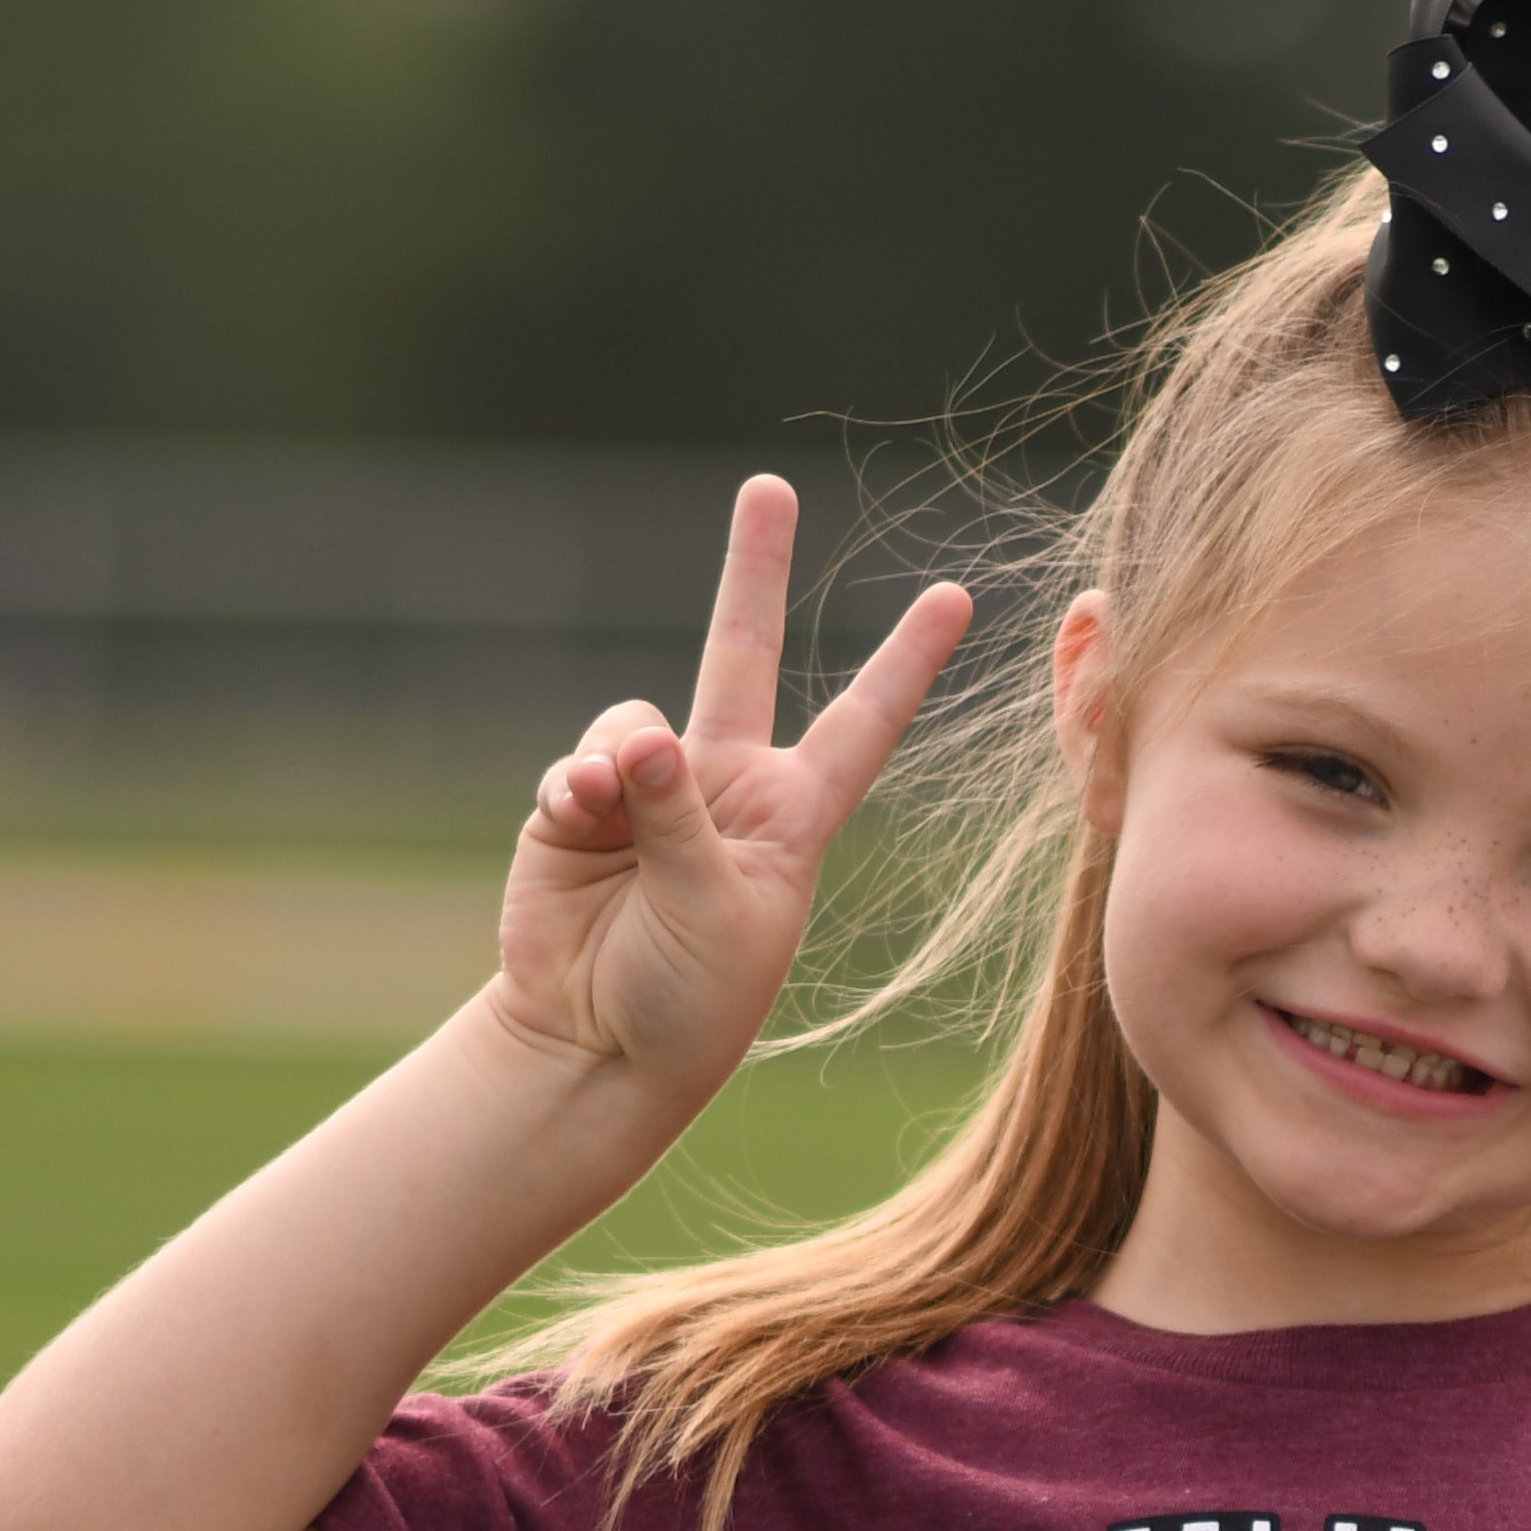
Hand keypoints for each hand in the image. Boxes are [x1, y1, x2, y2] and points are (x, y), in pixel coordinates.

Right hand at [489, 480, 969, 1106]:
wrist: (593, 1043)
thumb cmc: (686, 999)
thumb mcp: (711, 912)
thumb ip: (679, 817)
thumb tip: (639, 733)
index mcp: (792, 815)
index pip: (863, 722)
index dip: (907, 660)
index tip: (958, 596)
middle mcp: (724, 787)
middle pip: (743, 654)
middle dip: (753, 570)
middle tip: (768, 488)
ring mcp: (648, 790)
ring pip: (635, 720)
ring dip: (619, 758)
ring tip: (608, 814)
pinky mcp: (577, 807)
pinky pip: (577, 761)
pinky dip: (573, 784)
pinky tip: (573, 816)